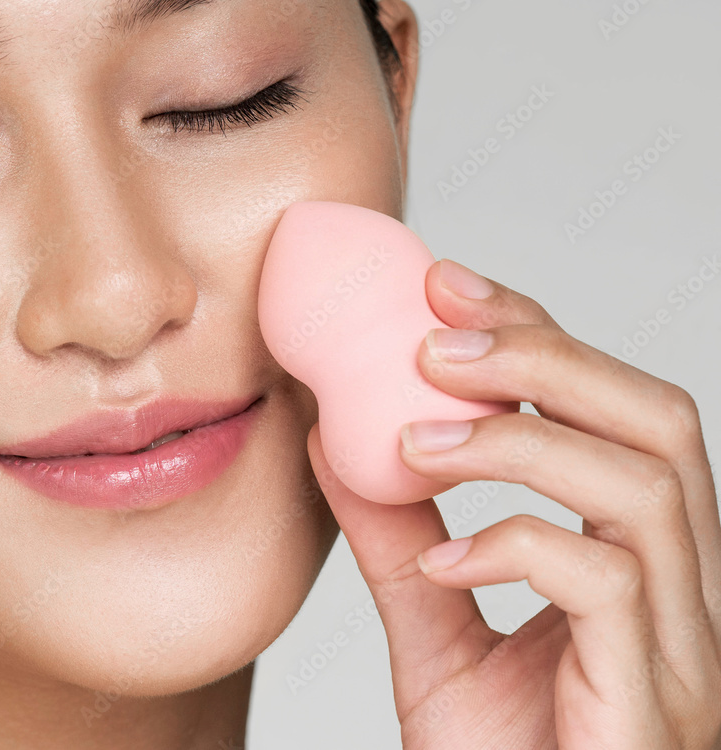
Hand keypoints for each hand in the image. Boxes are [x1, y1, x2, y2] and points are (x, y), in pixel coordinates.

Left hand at [306, 258, 720, 748]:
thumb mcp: (434, 631)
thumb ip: (397, 538)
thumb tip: (337, 440)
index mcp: (637, 559)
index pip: (613, 411)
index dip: (540, 334)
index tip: (445, 288)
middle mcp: (681, 591)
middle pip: (661, 420)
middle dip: (549, 355)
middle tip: (436, 335)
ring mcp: (683, 648)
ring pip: (645, 485)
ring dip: (521, 439)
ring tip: (416, 441)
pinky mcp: (656, 702)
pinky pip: (609, 583)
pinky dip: (516, 544)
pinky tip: (443, 560)